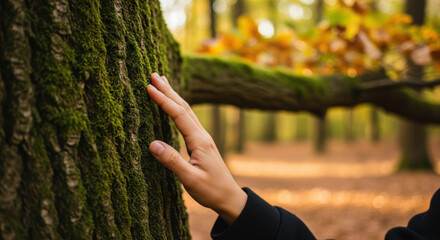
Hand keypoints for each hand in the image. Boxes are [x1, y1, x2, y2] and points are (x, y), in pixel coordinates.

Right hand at [147, 73, 246, 224]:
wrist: (229, 197)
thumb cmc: (211, 190)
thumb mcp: (190, 179)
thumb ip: (172, 161)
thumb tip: (152, 144)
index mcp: (199, 141)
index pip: (179, 115)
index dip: (163, 100)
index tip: (149, 87)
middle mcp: (202, 135)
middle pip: (184, 107)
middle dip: (168, 90)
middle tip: (154, 74)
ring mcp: (203, 138)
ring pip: (187, 111)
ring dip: (174, 96)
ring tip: (162, 82)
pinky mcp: (202, 143)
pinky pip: (188, 120)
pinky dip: (178, 108)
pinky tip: (174, 106)